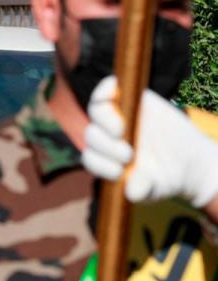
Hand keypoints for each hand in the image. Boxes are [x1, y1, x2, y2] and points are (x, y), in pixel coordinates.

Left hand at [83, 75, 217, 206]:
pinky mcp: (132, 99)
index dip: (99, 164)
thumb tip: (133, 192)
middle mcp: (107, 137)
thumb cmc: (165, 177)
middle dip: (105, 146)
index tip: (119, 171)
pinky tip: (113, 89)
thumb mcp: (155, 188)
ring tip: (121, 131)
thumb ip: (143, 189)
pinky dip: (106, 88)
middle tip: (128, 155)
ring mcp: (118, 116)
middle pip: (92, 134)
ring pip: (97, 111)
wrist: (189, 161)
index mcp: (105, 159)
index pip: (90, 158)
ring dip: (105, 121)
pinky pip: (110, 88)